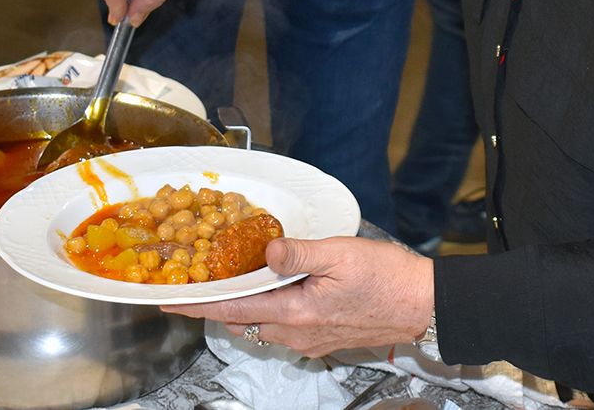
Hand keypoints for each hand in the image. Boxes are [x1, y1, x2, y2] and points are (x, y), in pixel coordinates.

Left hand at [163, 236, 432, 358]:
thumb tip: (265, 253)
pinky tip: (281, 290)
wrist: (423, 304)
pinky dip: (273, 311)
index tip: (170, 301)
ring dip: (248, 307)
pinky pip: (287, 329)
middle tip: (203, 283)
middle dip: (220, 305)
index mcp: (296, 313)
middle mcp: (299, 334)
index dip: (199, 305)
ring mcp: (313, 341)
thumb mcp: (340, 253)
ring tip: (238, 281)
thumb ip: (298, 253)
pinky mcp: (326, 339)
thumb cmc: (387, 278)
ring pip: (265, 326)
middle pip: (245, 322)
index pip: (234, 310)